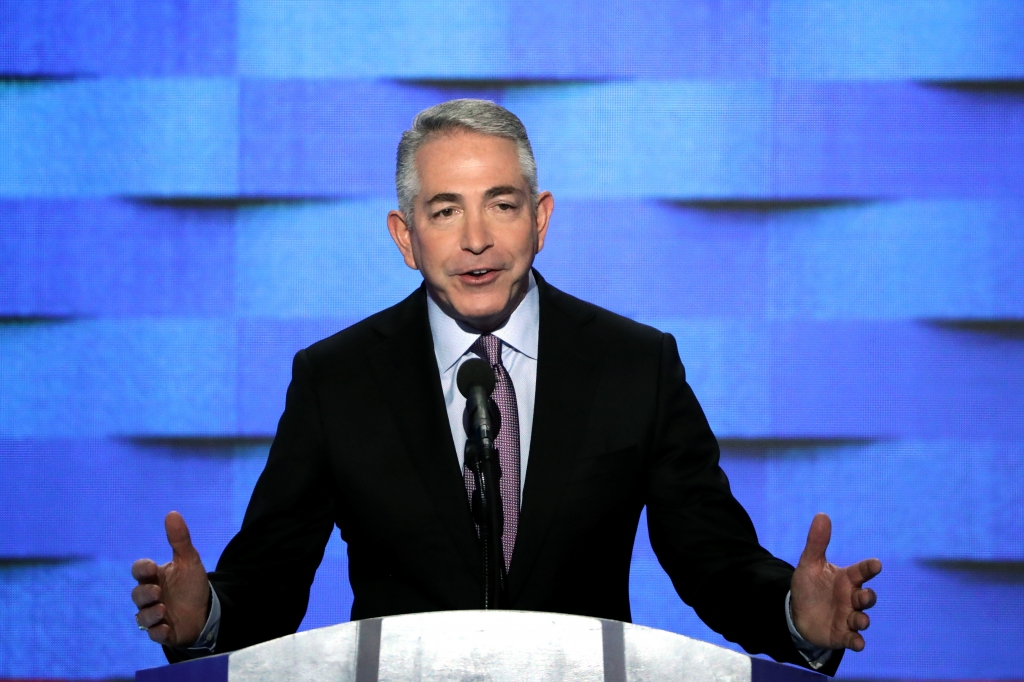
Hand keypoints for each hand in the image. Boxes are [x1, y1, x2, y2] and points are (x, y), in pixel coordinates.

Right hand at [131, 511, 210, 646]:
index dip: (141, 569)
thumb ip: (180, 539)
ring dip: (149, 614)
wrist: (206, 610)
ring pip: (142, 616)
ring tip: (162, 610)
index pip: (139, 570)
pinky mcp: (164, 632)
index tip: (151, 568)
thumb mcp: (189, 560)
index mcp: (155, 577)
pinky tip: (166, 627)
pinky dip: (157, 632)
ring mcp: (156, 615)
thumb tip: (172, 513)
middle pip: (137, 595)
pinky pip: (154, 635)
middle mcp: (151, 596)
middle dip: (144, 593)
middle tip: (157, 591)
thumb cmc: (192, 584)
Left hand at [790, 513, 880, 651]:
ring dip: (862, 620)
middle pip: (866, 597)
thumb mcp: (810, 563)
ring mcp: (848, 617)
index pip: (862, 571)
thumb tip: (822, 514)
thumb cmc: (809, 586)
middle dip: (868, 597)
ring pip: (862, 619)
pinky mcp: (842, 634)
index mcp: (847, 579)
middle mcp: (851, 598)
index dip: (869, 567)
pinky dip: (857, 641)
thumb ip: (817, 542)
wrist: (798, 612)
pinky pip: (853, 639)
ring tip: (860, 620)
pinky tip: (858, 643)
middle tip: (865, 595)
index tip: (876, 563)